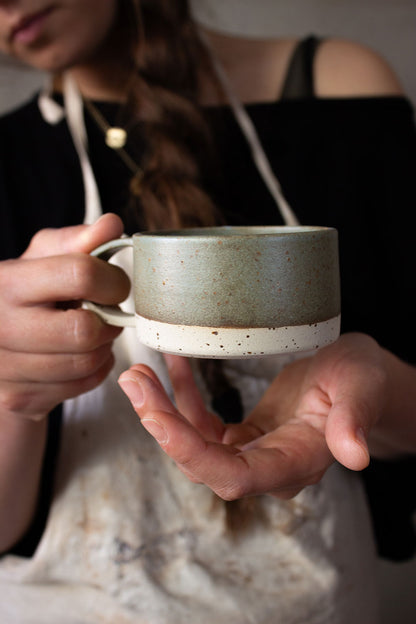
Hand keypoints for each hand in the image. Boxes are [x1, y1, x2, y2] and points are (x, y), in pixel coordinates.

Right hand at [0, 213, 129, 420]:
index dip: (111, 279)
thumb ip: (77, 240)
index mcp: (7, 282)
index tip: (115, 284)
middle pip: (85, 330)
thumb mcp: (42, 257)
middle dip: (109, 320)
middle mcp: (0, 326)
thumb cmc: (26, 292)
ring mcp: (6, 368)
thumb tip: (112, 225)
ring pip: (87, 362)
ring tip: (94, 332)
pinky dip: (96, 370)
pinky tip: (85, 355)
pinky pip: (83, 386)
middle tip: (107, 313)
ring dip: (104, 347)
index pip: (79, 274)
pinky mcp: (19, 398)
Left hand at [119, 333, 393, 499]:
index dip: (192, 453)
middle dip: (163, 426)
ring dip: (163, 412)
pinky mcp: (243, 436)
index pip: (236, 476)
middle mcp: (268, 467)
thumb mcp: (361, 387)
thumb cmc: (362, 380)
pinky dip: (183, 396)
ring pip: (196, 445)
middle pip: (204, 463)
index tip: (156, 418)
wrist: (356, 378)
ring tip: (139, 374)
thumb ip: (354, 420)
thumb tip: (355, 456)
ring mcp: (253, 453)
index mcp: (296, 461)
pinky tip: (171, 365)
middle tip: (134, 383)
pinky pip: (203, 423)